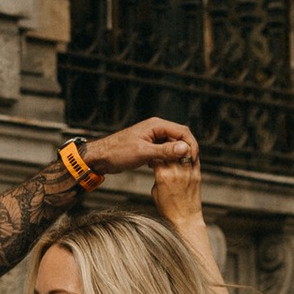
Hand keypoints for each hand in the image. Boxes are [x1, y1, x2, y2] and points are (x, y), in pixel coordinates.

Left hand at [83, 116, 197, 183]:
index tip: (193, 159)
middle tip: (188, 165)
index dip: (191, 144)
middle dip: (186, 150)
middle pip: (180, 137)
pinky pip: (164, 150)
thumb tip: (184, 149)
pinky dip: (168, 158)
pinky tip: (165, 167)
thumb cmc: (118, 152)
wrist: (101, 158)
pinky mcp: (149, 146)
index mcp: (156, 125)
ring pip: (173, 145)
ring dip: (177, 155)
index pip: (183, 131)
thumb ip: (165, 151)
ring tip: (178, 168)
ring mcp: (152, 137)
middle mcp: (156, 128)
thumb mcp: (143, 153)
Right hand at [147, 130, 205, 229]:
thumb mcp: (155, 191)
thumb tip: (160, 166)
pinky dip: (190, 153)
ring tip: (175, 143)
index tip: (153, 147)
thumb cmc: (167, 208)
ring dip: (179, 146)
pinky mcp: (197, 176)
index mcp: (162, 176)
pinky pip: (194, 159)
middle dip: (166, 143)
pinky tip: (185, 151)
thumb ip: (158, 176)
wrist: (185, 219)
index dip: (154, 149)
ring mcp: (188, 174)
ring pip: (184, 151)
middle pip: (170, 150)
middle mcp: (176, 173)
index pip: (157, 154)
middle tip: (163, 140)